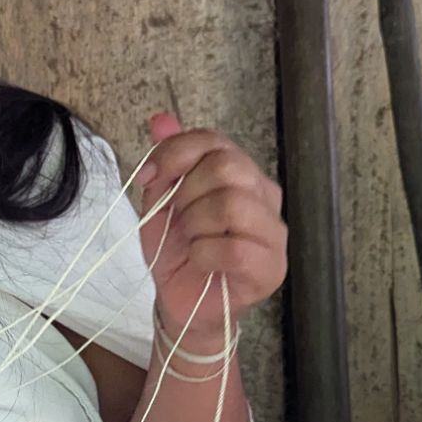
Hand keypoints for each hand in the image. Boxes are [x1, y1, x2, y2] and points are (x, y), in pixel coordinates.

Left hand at [136, 114, 287, 345]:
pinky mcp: (272, 268)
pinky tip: (200, 261)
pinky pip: (235, 249)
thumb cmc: (177, 251)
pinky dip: (205, 254)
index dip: (174, 154)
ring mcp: (274, 233)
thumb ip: (166, 161)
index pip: (213, 141)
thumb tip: (160, 119)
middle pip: (226, 167)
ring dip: (196, 224)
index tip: (147, 178)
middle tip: (178, 220)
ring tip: (192, 240)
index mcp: (241, 174)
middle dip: (186, 194)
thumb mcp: (161, 201)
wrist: (179, 301)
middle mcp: (264, 196)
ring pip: (232, 205)